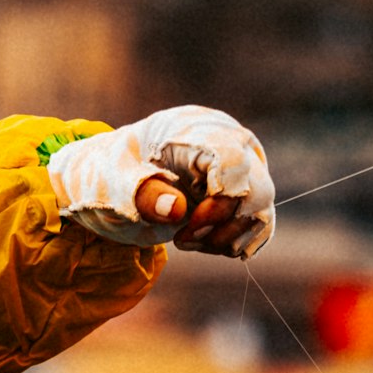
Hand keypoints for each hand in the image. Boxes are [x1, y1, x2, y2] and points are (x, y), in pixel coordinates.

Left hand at [45, 105, 274, 257]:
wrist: (116, 185)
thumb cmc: (112, 176)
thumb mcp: (113, 183)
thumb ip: (142, 193)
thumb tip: (177, 209)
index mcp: (197, 128)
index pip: (234, 159)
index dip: (220, 200)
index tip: (188, 223)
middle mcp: (230, 144)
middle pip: (257, 191)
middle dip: (220, 227)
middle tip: (182, 240)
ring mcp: (242, 171)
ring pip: (260, 214)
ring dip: (225, 240)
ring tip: (186, 240)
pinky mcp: (245, 196)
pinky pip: (259, 227)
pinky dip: (232, 244)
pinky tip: (202, 242)